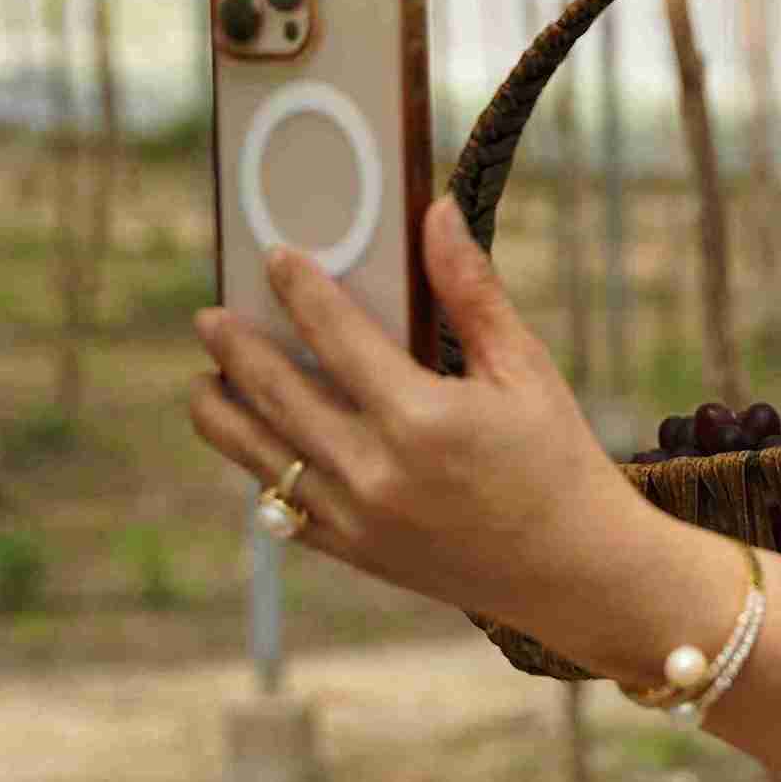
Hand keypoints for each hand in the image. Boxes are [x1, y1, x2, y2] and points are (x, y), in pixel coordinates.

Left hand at [188, 195, 660, 638]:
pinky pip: (280, 506)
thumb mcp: (524, 369)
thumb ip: (471, 291)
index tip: (275, 259)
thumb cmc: (557, 459)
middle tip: (211, 317)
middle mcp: (376, 470)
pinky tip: (254, 441)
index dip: (299, 290)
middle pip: (275, 393)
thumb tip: (436, 212)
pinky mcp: (353, 551)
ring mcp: (356, 517)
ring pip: (258, 455)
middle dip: (235, 348)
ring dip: (223, 412)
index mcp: (421, 418)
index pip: (335, 335)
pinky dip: (258, 468)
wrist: (574, 569)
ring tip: (207, 382)